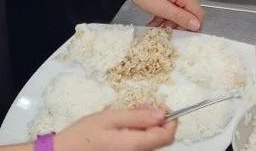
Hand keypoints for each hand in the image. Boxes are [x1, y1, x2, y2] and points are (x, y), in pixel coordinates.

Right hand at [56, 107, 176, 150]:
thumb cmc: (84, 134)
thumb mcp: (111, 117)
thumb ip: (138, 116)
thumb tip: (163, 113)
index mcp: (134, 146)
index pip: (166, 137)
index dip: (171, 121)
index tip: (165, 107)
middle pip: (160, 141)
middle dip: (158, 122)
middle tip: (143, 107)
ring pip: (150, 143)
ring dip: (148, 127)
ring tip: (131, 115)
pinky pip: (139, 147)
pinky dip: (139, 135)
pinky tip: (126, 126)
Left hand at [109, 0, 203, 31]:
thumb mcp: (158, 7)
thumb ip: (179, 17)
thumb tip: (197, 25)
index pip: (198, 13)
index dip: (190, 27)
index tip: (177, 36)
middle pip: (189, 11)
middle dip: (177, 23)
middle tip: (161, 31)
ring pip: (180, 7)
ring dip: (169, 18)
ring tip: (153, 25)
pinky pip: (174, 1)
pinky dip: (166, 10)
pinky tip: (154, 16)